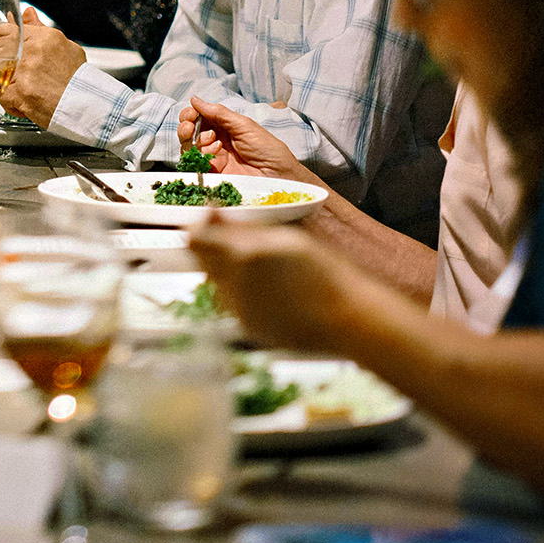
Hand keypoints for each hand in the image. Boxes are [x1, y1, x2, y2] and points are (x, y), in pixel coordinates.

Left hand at [0, 8, 89, 126]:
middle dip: (2, 58)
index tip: (6, 46)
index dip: (4, 39)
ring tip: (20, 85)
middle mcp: (32, 52)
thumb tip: (28, 13)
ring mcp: (23, 72)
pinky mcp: (16, 93)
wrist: (84, 106)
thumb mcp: (66, 47)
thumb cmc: (77, 80)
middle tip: (15, 69)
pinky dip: (6, 96)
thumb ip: (40, 28)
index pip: (7, 30)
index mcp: (44, 38)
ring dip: (3, 76)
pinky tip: (20, 98)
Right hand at [177, 95, 314, 183]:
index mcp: (223, 126)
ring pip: (187, 147)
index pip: (198, 118)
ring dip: (194, 139)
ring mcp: (212, 157)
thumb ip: (219, 113)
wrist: (278, 176)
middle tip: (190, 125)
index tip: (191, 113)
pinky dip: (200, 154)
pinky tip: (215, 151)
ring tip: (212, 139)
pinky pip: (194, 163)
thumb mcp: (244, 125)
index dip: (190, 114)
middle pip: (188, 132)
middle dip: (185, 126)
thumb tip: (195, 99)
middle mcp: (214, 140)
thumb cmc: (267, 149)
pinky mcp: (211, 172)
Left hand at [188, 217, 359, 352]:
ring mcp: (238, 310)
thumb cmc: (327, 275)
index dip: (199, 223)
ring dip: (229, 267)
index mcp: (242, 258)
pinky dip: (242, 290)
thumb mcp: (287, 238)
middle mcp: (233, 286)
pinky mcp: (247, 327)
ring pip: (217, 281)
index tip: (212, 215)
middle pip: (203, 259)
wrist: (348, 319)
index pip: (195, 239)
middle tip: (238, 234)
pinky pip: (233, 302)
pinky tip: (272, 287)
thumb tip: (213, 216)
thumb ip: (243, 228)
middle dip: (215, 243)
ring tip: (266, 265)